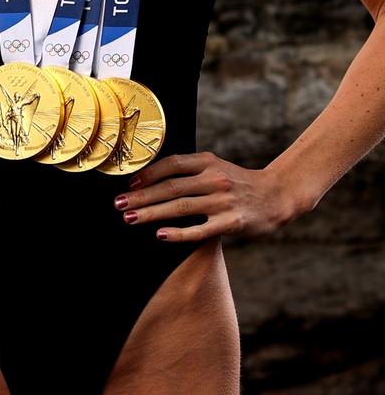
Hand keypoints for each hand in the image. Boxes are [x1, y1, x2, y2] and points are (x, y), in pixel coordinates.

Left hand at [112, 151, 299, 241]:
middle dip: (141, 196)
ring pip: (180, 207)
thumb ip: (190, 170)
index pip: (171, 164)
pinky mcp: (231, 223)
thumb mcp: (216, 167)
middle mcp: (214, 179)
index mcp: (208, 161)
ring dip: (151, 213)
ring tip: (130, 218)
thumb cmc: (239, 183)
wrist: (278, 195)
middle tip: (117, 204)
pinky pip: (200, 229)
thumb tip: (154, 178)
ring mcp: (222, 201)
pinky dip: (179, 232)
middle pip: (170, 187)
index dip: (148, 173)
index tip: (129, 184)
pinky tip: (160, 235)